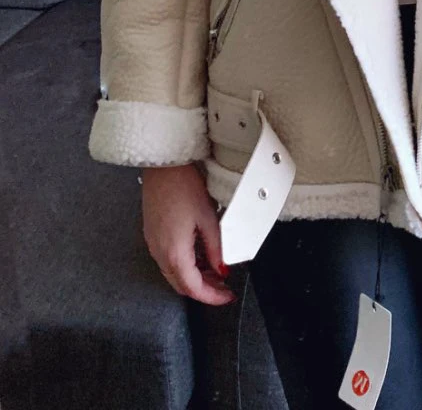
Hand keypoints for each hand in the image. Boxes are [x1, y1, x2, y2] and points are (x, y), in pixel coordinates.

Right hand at [141, 163, 236, 305]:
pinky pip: (167, 258)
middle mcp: (158, 252)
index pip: (193, 288)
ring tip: (215, 270)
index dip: (212, 297)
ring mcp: (153, 242)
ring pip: (173, 273)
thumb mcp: (208, 218)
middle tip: (223, 287)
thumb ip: (215, 248)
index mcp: (173, 252)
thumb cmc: (183, 186)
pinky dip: (184, 264)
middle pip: (180, 284)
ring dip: (194, 277)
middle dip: (204, 289)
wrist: (162, 166)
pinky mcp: (152, 233)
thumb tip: (222, 268)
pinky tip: (199, 255)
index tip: (227, 296)